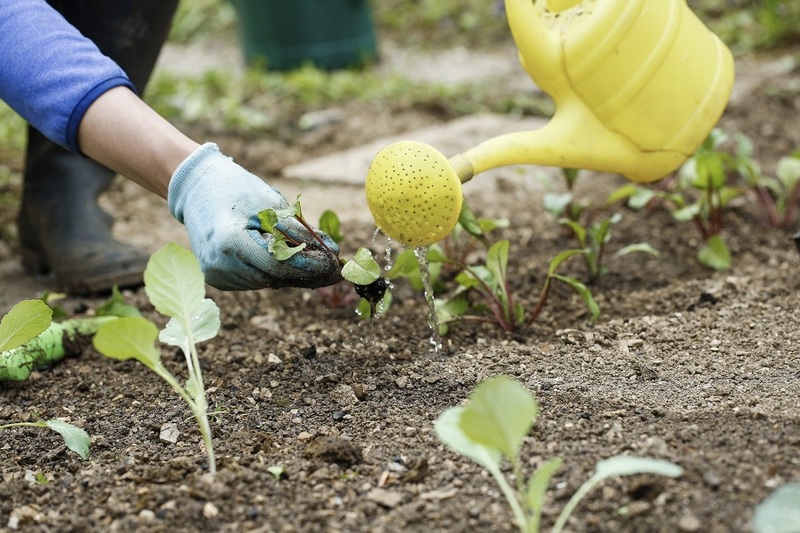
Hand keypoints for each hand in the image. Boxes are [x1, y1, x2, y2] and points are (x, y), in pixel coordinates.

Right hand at [167, 143, 341, 290]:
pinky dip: (273, 272)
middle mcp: (219, 264)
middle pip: (274, 277)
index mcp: (230, 242)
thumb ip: (300, 231)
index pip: (278, 265)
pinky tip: (285, 260)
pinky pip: (255, 280)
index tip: (335, 265)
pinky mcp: (218, 279)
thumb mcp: (272, 204)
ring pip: (267, 282)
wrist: (197, 189)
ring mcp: (216, 275)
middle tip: (335, 271)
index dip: (309, 266)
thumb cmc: (236, 190)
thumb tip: (333, 251)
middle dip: (307, 274)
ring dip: (292, 274)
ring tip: (314, 262)